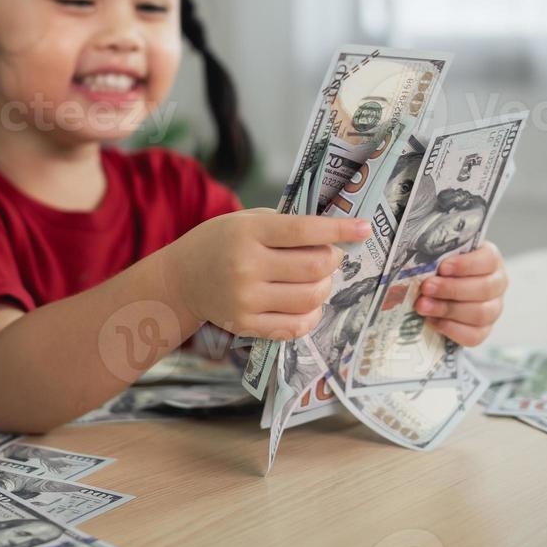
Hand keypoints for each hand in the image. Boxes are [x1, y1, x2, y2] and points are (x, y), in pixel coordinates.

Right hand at [160, 209, 370, 340]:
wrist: (182, 278)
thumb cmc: (222, 242)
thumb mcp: (247, 221)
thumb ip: (286, 226)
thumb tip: (335, 236)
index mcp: (248, 233)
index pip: (305, 231)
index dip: (340, 231)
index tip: (364, 228)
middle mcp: (247, 266)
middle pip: (315, 268)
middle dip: (334, 260)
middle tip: (332, 256)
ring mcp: (246, 299)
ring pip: (311, 298)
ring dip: (325, 287)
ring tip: (318, 280)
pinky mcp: (246, 324)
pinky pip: (296, 326)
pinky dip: (312, 315)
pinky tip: (309, 304)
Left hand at [414, 241, 506, 346]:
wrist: (436, 291)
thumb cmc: (439, 267)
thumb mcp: (439, 257)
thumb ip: (436, 257)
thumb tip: (424, 263)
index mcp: (491, 260)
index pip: (488, 260)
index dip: (466, 265)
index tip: (442, 268)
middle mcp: (497, 284)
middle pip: (484, 289)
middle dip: (452, 289)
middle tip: (426, 288)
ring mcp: (493, 309)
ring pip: (480, 314)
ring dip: (448, 310)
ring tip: (423, 306)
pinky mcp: (483, 331)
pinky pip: (474, 336)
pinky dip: (451, 329)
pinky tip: (432, 321)